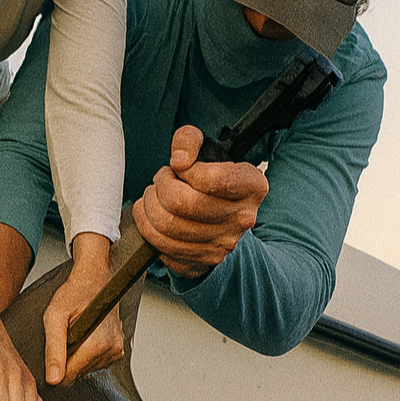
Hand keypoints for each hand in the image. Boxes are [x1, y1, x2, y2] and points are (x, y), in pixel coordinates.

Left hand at [43, 233, 123, 385]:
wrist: (94, 280)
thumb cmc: (73, 294)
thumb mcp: (54, 317)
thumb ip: (53, 349)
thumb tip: (53, 380)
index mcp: (97, 344)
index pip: (69, 377)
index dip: (55, 366)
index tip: (52, 348)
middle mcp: (111, 350)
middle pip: (77, 374)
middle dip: (67, 358)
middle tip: (65, 334)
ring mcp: (117, 351)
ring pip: (86, 370)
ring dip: (76, 355)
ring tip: (75, 332)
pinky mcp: (118, 350)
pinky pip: (95, 363)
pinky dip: (86, 353)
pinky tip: (84, 336)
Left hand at [134, 125, 268, 277]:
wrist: (220, 213)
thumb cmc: (210, 178)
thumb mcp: (206, 149)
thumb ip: (189, 140)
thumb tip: (179, 160)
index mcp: (252, 186)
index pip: (211, 179)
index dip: (185, 171)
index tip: (180, 166)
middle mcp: (242, 218)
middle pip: (183, 203)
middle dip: (160, 187)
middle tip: (160, 180)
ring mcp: (223, 243)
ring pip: (168, 226)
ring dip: (149, 206)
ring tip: (152, 197)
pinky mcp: (203, 260)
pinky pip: (163, 247)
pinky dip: (147, 228)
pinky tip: (151, 216)